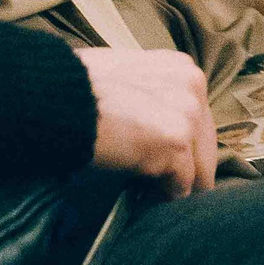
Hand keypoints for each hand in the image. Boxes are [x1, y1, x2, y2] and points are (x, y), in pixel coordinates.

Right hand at [78, 47, 217, 195]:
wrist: (59, 100)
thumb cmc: (81, 90)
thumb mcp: (129, 78)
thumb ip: (154, 95)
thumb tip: (160, 127)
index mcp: (181, 68)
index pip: (199, 119)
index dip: (184, 146)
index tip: (167, 162)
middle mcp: (191, 85)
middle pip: (204, 145)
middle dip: (185, 168)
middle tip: (160, 185)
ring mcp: (187, 113)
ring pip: (198, 169)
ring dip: (175, 185)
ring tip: (150, 193)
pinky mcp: (176, 142)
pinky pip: (181, 185)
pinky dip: (164, 197)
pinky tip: (145, 196)